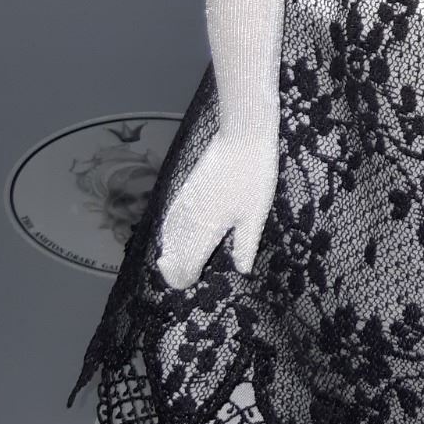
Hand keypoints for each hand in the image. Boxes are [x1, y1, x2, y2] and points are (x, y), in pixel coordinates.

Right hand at [155, 130, 279, 288]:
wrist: (242, 136)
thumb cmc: (254, 177)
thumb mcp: (255, 214)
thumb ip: (245, 244)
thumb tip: (242, 270)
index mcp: (206, 229)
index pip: (188, 262)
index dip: (185, 277)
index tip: (186, 287)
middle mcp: (189, 218)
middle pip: (174, 250)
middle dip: (175, 267)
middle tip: (179, 281)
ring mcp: (184, 201)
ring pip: (169, 233)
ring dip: (169, 250)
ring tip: (170, 265)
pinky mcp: (186, 187)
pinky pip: (170, 216)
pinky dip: (168, 230)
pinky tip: (170, 233)